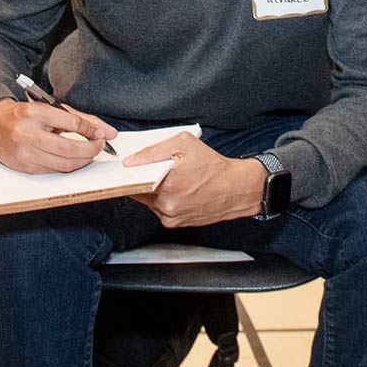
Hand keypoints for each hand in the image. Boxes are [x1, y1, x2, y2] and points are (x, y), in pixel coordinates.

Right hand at [0, 98, 116, 174]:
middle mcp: (28, 134)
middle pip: (69, 149)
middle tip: (99, 146)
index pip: (72, 124)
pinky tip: (72, 159)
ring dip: (82, 161)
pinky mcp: (24, 167)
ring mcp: (24, 153)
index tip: (100, 133)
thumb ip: (81, 119)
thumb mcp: (51, 109)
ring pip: (63, 164)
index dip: (91, 130)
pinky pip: (53, 171)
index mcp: (35, 113)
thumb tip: (108, 132)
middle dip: (91, 150)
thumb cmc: (25, 115)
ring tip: (88, 153)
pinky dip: (67, 166)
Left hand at [125, 134, 263, 228]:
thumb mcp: (184, 144)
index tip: (133, 167)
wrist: (236, 189)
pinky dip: (162, 200)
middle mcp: (167, 204)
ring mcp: (170, 216)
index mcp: (167, 184)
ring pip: (147, 201)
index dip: (133, 171)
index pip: (133, 179)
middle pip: (139, 190)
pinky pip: (157, 209)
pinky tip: (176, 190)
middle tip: (159, 170)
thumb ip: (153, 150)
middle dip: (144, 179)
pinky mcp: (174, 223)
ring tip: (172, 180)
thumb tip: (131, 161)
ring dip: (152, 190)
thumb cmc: (213, 166)